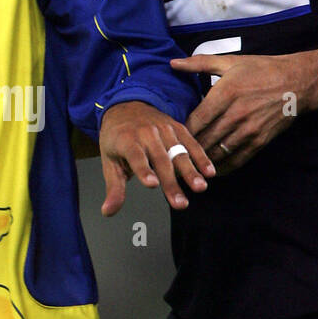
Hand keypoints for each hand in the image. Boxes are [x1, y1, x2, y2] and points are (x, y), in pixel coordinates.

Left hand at [99, 100, 213, 214]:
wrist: (127, 106)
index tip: (152, 184)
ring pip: (179, 152)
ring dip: (191, 171)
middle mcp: (146, 133)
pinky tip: (209, 172)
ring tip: (200, 187)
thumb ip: (114, 188)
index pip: (136, 156)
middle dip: (171, 183)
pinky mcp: (178, 127)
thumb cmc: (118, 139)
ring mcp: (164, 129)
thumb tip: (108, 212)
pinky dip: (201, 157)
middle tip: (180, 203)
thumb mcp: (110, 162)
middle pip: (160, 160)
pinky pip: (191, 143)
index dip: (144, 170)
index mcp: (126, 140)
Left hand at [170, 52, 312, 170]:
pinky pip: (236, 160)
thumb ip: (199, 64)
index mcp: (225, 93)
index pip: (195, 121)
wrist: (298, 82)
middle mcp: (236, 114)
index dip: (180, 132)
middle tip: (172, 157)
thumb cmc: (261, 69)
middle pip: (204, 140)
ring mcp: (249, 130)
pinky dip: (221, 168)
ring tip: (186, 166)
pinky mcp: (260, 141)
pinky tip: (210, 170)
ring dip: (201, 161)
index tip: (169, 137)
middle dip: (187, 150)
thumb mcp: (230, 62)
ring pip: (218, 153)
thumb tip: (173, 64)